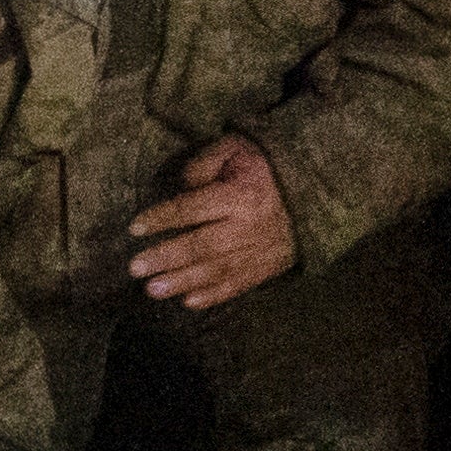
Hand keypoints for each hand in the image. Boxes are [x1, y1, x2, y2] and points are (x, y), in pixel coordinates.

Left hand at [127, 134, 295, 310]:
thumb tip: (183, 187)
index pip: (193, 208)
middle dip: (166, 257)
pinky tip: (188, 302)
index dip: (163, 218)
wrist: (315, 192)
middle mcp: (247, 227)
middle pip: (201, 245)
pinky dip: (213, 296)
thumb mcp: (236, 148)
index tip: (135, 228)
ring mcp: (258, 251)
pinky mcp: (266, 268)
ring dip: (182, 282)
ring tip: (152, 290)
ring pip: (216, 270)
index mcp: (239, 195)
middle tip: (135, 267)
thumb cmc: (265, 166)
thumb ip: (206, 163)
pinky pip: (238, 285)